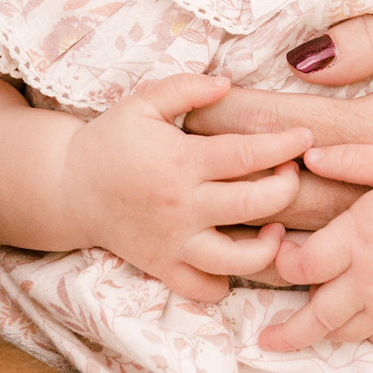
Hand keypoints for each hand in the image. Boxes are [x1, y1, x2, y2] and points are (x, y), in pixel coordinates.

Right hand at [65, 75, 310, 300]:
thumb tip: (228, 83)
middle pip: (255, 203)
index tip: (304, 138)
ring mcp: (173, 242)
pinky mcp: (164, 267)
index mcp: (180, 161)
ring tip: (275, 227)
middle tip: (291, 174)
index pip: (247, 154)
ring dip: (269, 246)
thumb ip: (186, 88)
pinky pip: (205, 289)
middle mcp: (182, 206)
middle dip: (287, 188)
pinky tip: (236, 258)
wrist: (68, 187)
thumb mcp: (142, 103)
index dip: (284, 145)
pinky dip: (227, 282)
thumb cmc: (110, 141)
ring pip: (237, 259)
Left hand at [258, 145, 372, 350]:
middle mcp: (369, 278)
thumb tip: (308, 156)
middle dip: (286, 333)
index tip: (278, 248)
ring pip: (344, 332)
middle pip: (316, 316)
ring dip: (318, 335)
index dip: (281, 261)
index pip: (303, 265)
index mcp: (359, 239)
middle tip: (265, 339)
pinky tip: (350, 325)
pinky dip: (360, 335)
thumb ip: (349, 159)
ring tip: (297, 336)